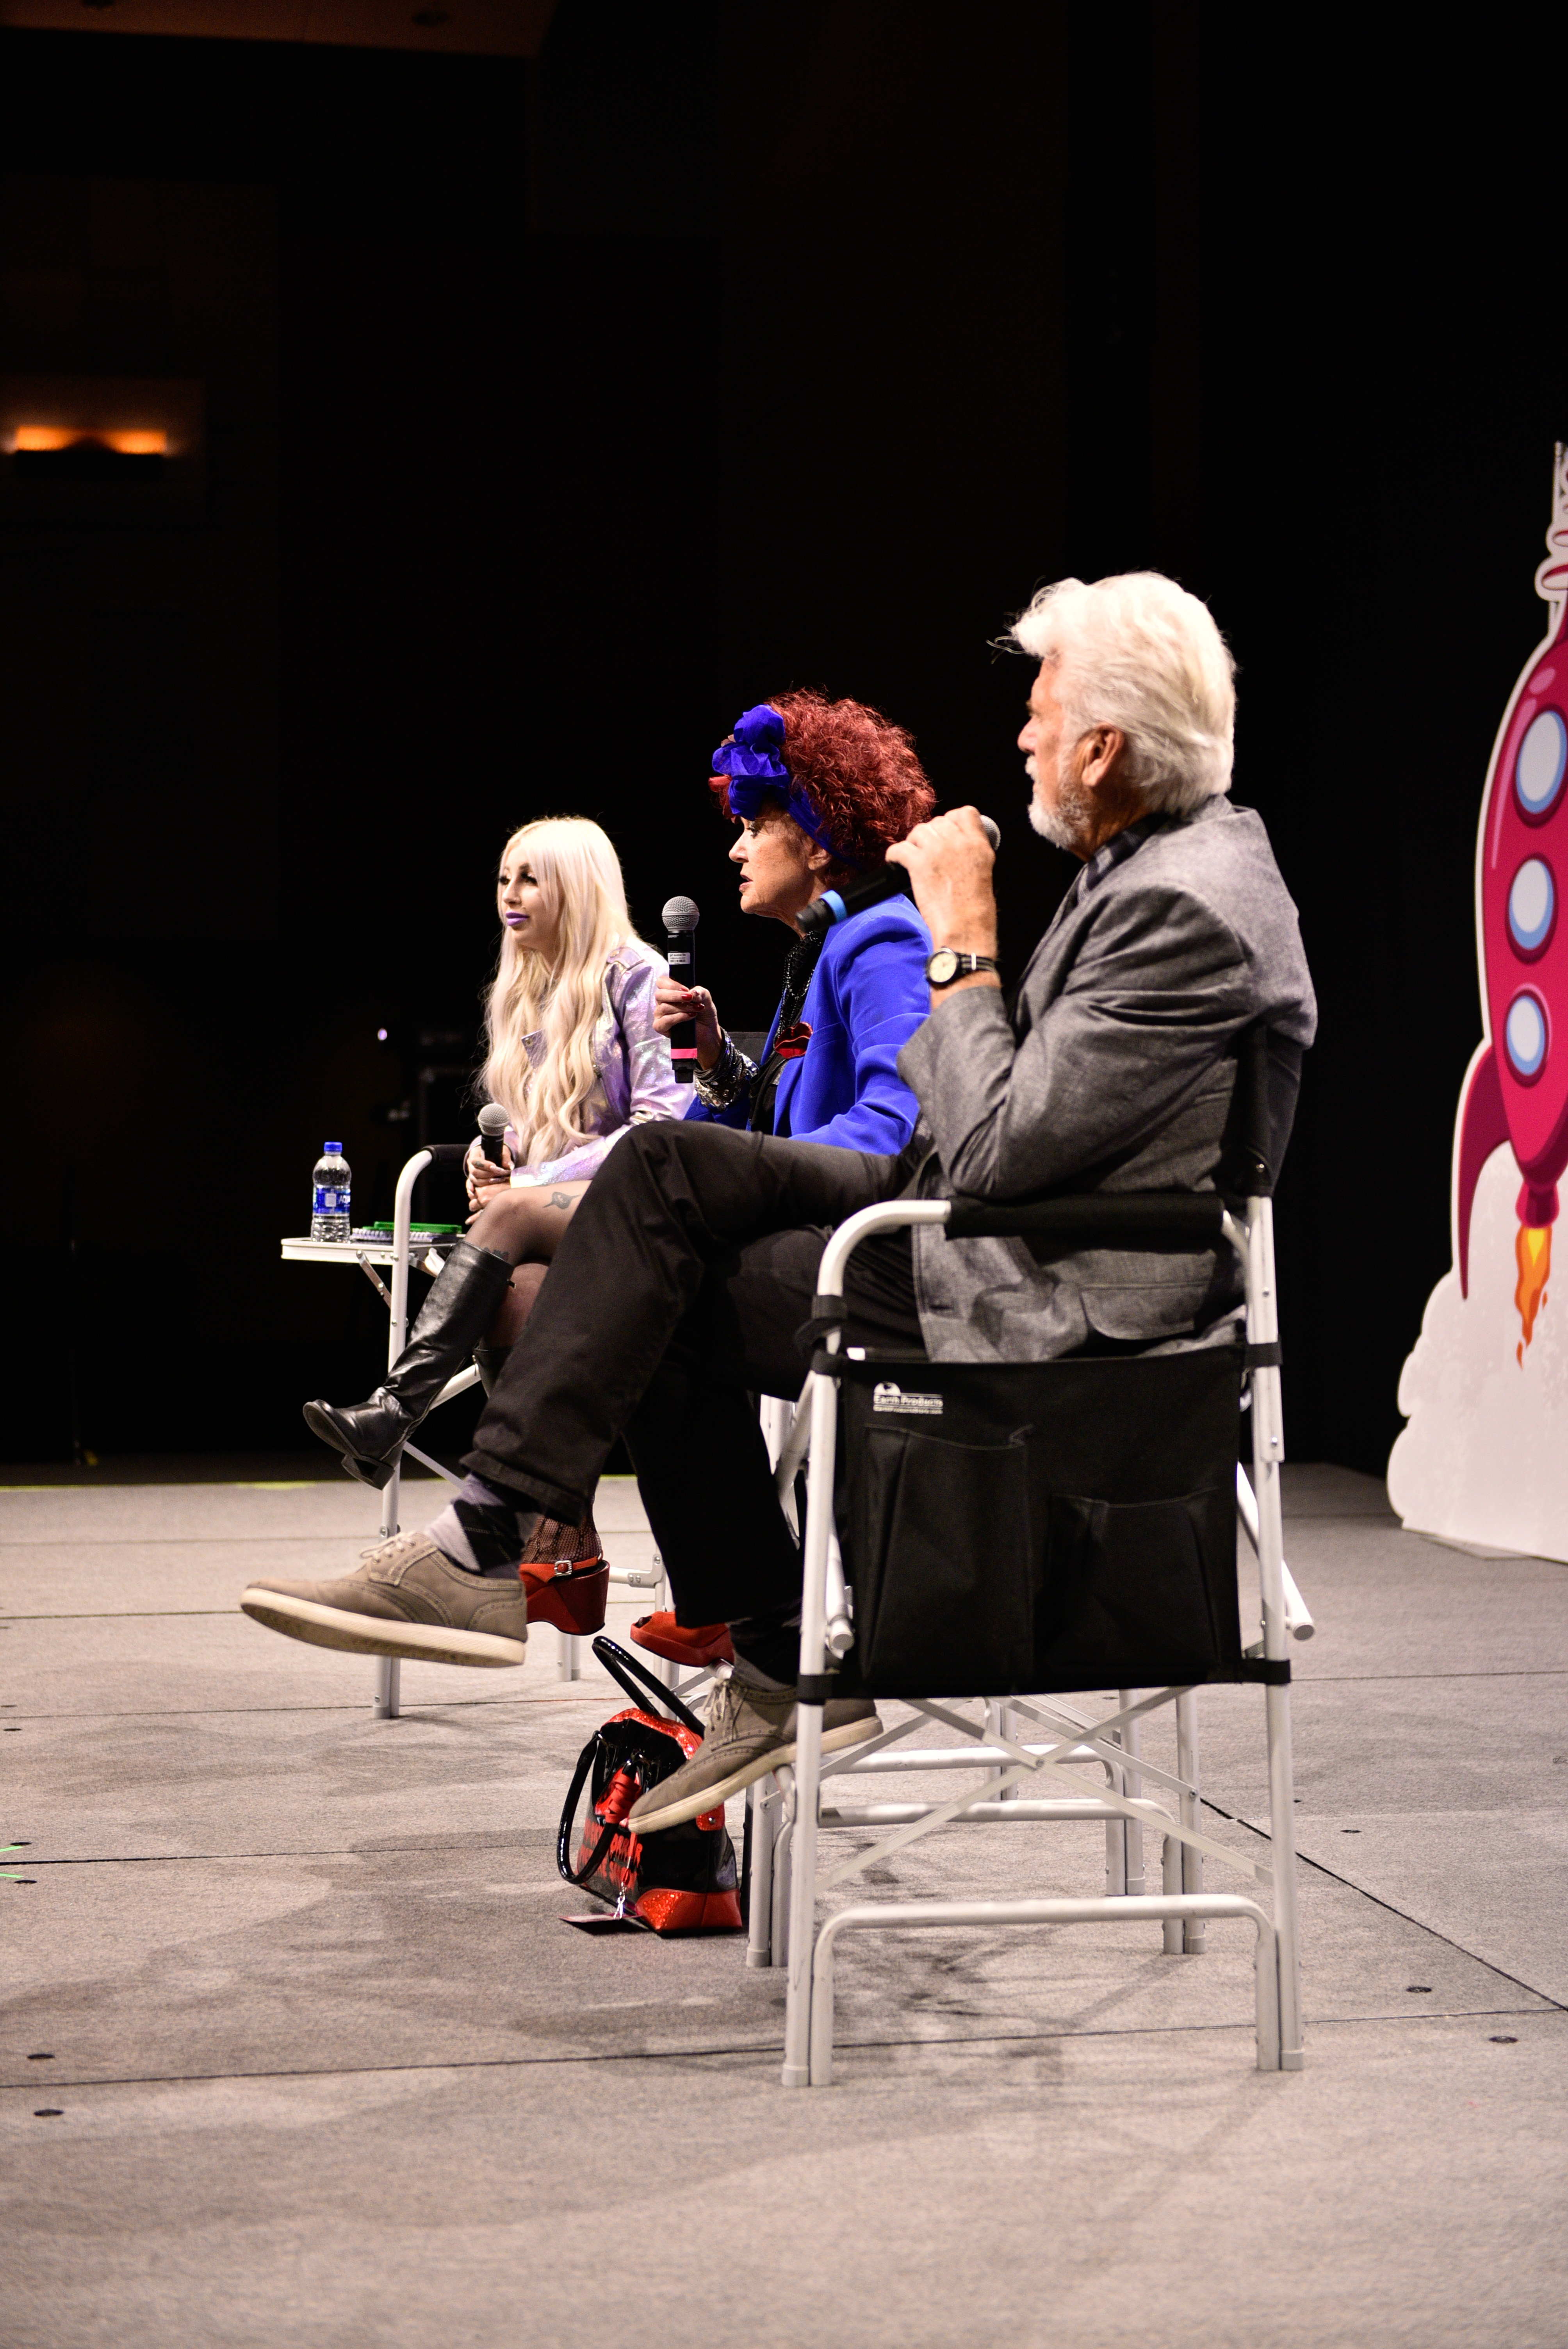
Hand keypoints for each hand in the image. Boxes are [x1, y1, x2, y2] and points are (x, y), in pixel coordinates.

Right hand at [465, 1135, 513, 1210]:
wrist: (494, 1157)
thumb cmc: (498, 1153)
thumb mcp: (503, 1152)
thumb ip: (506, 1159)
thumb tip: (510, 1167)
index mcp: (475, 1154)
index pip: (476, 1161)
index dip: (485, 1165)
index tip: (496, 1167)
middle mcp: (470, 1164)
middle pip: (474, 1171)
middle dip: (487, 1175)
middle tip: (500, 1176)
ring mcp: (471, 1173)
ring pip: (474, 1179)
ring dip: (485, 1182)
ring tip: (497, 1181)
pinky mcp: (473, 1180)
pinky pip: (470, 1185)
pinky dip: (472, 1189)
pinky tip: (474, 1193)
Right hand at [653, 975, 723, 1070]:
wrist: (708, 1032)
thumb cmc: (704, 1014)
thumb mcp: (706, 999)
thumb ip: (700, 992)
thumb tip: (692, 992)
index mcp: (670, 993)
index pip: (661, 982)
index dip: (671, 984)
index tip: (686, 989)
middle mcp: (662, 1003)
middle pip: (659, 994)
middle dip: (676, 995)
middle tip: (690, 998)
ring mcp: (660, 1015)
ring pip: (664, 1007)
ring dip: (682, 1007)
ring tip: (696, 1009)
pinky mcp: (661, 1027)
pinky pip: (664, 1021)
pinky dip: (678, 1017)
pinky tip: (690, 1016)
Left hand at [886, 808, 999, 973]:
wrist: (965, 928)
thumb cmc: (974, 909)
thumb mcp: (983, 870)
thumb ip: (971, 851)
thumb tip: (955, 845)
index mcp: (978, 843)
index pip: (964, 813)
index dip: (951, 821)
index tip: (946, 835)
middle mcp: (958, 841)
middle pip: (937, 822)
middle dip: (931, 835)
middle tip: (927, 852)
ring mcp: (937, 850)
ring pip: (918, 831)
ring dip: (914, 844)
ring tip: (914, 859)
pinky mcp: (918, 863)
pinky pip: (899, 848)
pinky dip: (894, 855)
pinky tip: (896, 863)